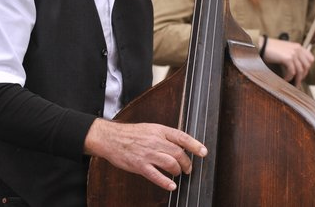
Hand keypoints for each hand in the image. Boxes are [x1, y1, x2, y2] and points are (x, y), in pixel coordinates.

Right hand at [84, 119, 206, 191]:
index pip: (182, 137)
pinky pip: (156, 176)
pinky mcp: (140, 165)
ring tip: (178, 174)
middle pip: (178, 153)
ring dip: (178, 171)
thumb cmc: (130, 134)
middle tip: (188, 168)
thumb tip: (180, 144)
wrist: (111, 138)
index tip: (203, 152)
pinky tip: (171, 185)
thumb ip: (165, 136)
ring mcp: (148, 154)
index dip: (195, 145)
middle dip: (187, 163)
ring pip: (170, 164)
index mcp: (159, 130)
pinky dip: (166, 182)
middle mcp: (155, 141)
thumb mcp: (150, 128)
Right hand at [262, 38, 314, 85]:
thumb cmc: (271, 48)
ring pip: (300, 70)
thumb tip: (297, 68)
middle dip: (303, 75)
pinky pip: (292, 72)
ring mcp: (293, 53)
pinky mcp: (287, 58)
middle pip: (307, 66)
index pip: (310, 59)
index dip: (307, 68)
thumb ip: (293, 55)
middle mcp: (297, 49)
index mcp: (298, 46)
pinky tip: (285, 79)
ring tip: (293, 84)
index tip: (302, 74)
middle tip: (297, 81)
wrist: (262, 45)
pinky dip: (289, 77)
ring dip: (297, 79)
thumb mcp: (285, 49)